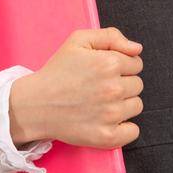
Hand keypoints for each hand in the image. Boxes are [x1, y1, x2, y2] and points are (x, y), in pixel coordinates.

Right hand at [8, 27, 143, 148]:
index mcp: (109, 63)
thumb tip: (137, 48)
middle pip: (137, 85)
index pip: (136, 63)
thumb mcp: (78, 41)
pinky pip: (133, 131)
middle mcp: (114, 89)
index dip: (121, 65)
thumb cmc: (56, 72)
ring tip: (100, 102)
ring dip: (123, 104)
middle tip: (99, 87)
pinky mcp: (107, 136)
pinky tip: (107, 120)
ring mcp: (112, 114)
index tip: (104, 71)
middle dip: (122, 83)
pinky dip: (124, 128)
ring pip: (136, 106)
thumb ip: (111, 36)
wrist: (34, 104)